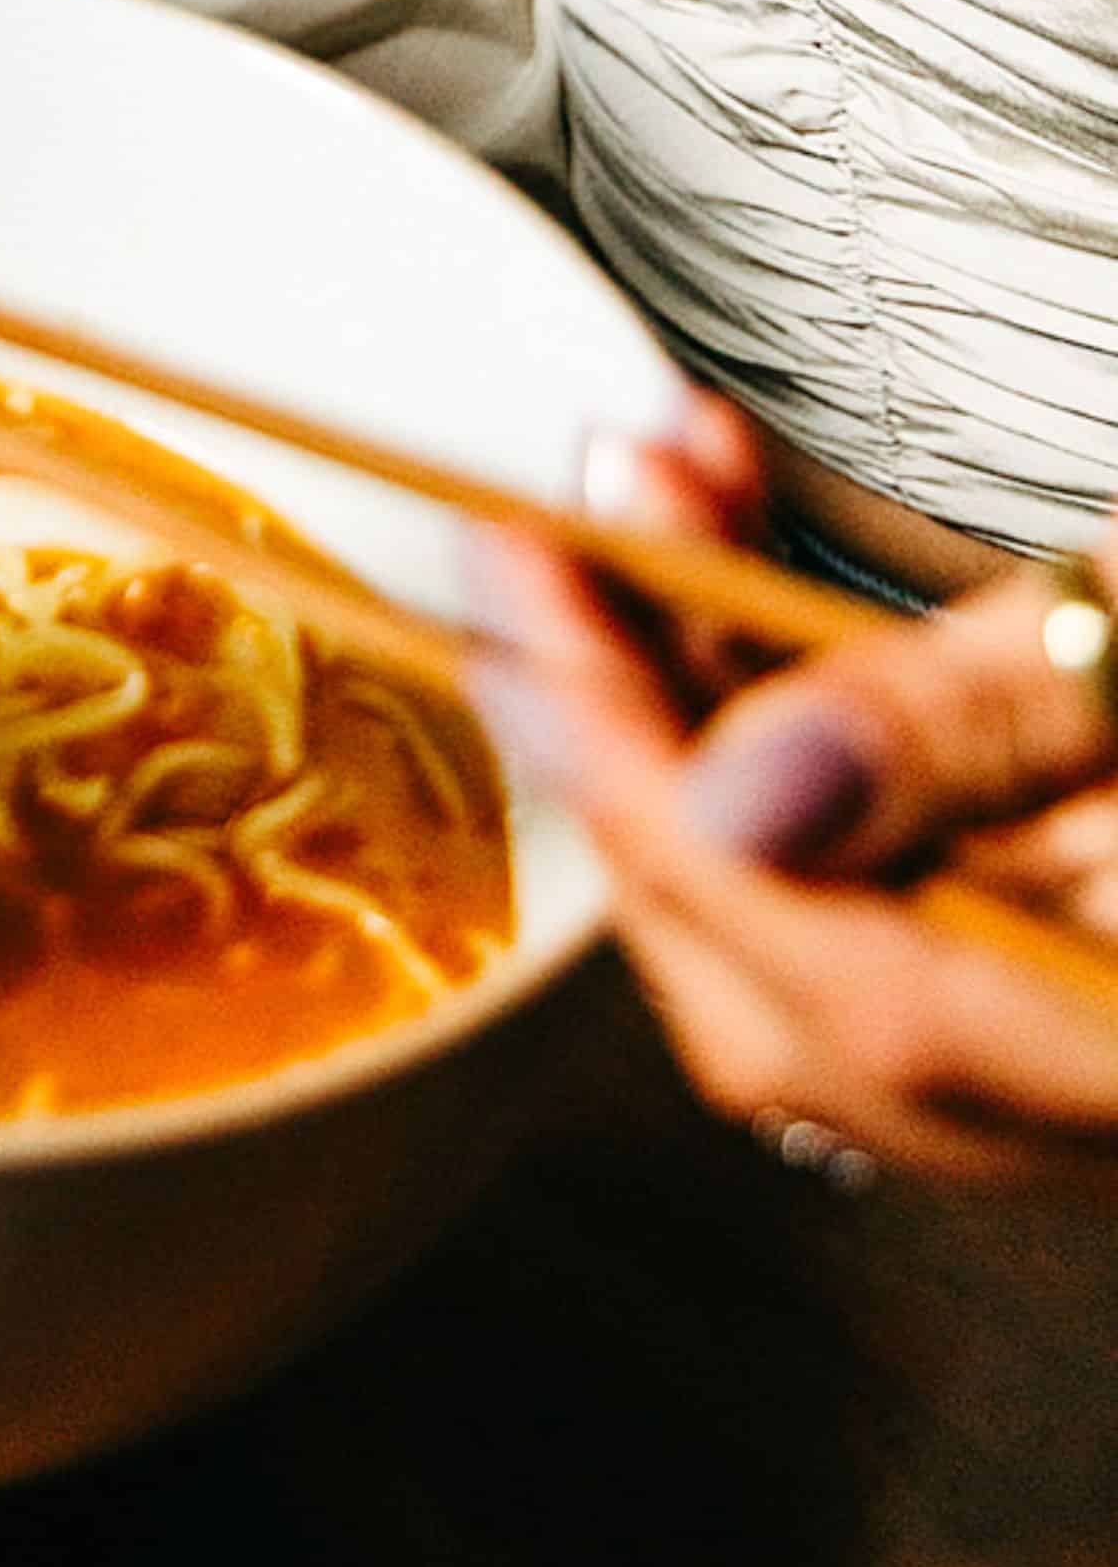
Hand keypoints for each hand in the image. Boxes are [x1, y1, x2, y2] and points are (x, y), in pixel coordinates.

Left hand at [479, 404, 1117, 1187]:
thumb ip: (973, 734)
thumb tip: (744, 788)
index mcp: (1045, 1038)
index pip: (742, 905)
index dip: (598, 714)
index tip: (515, 544)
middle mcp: (1026, 1092)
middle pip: (733, 922)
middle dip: (632, 688)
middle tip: (588, 497)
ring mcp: (1039, 1053)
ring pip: (790, 893)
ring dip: (708, 683)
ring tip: (681, 474)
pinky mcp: (1051, 983)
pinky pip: (877, 881)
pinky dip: (804, 733)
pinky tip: (770, 570)